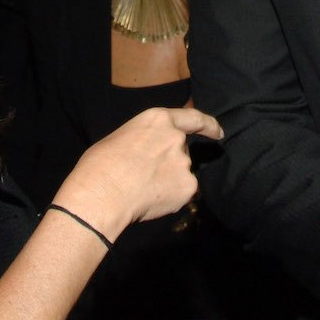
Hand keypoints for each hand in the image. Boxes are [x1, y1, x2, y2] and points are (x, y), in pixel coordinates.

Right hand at [56, 106, 222, 239]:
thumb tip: (148, 154)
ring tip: (142, 189)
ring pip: (181, 174)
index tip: (219, 132)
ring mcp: (184, 162)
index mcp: (158, 120)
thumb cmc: (100, 166)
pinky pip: (183, 193)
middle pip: (181, 151)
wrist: (102, 194)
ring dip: (169, 181)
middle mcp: (176, 138)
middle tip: (146, 177)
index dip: (209, 125)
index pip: (193, 118)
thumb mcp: (121, 137)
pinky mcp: (188, 186)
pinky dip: (171, 198)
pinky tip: (151, 200)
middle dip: (170, 163)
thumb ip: (144, 140)